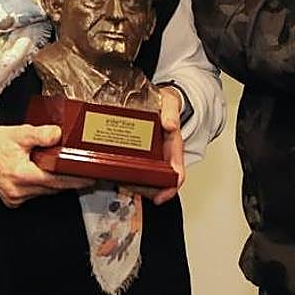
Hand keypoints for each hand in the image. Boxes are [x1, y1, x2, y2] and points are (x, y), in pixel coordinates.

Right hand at [0, 124, 92, 207]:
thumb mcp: (17, 134)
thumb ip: (40, 134)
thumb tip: (58, 134)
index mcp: (21, 174)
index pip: (56, 181)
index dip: (75, 180)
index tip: (89, 177)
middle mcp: (19, 190)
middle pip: (53, 188)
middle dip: (69, 181)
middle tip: (83, 172)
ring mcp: (15, 197)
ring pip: (45, 192)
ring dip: (56, 182)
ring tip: (68, 171)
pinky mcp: (13, 199)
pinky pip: (35, 193)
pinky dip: (43, 184)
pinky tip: (46, 174)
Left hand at [129, 86, 185, 204]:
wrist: (161, 98)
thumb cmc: (166, 103)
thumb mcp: (170, 102)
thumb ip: (171, 111)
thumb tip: (169, 125)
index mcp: (173, 144)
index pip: (177, 171)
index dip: (171, 185)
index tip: (163, 195)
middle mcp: (163, 152)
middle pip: (161, 178)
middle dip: (153, 190)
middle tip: (140, 195)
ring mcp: (151, 153)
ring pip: (148, 174)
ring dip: (139, 184)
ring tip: (125, 187)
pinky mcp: (138, 150)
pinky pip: (135, 164)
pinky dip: (129, 171)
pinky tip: (117, 174)